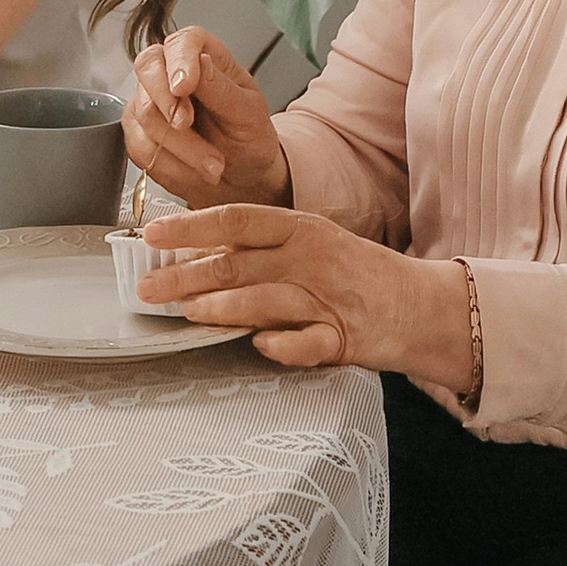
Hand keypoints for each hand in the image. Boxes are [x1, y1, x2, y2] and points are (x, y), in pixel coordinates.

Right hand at [124, 25, 290, 208]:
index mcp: (205, 55)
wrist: (241, 175)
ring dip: (179, 146)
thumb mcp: (248, 113)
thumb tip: (200, 61)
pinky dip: (170, 166)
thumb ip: (221, 88)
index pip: (182, 42)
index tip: (184, 86)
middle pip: (148, 68)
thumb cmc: (248, 136)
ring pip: (144, 113)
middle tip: (187, 126)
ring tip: (212, 165)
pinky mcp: (139, 132)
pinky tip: (193, 172)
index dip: (179, 60)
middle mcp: (171, 71)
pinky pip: (139, 146)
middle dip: (167, 103)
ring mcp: (150, 100)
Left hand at [139, 199, 475, 381]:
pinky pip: (307, 343)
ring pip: (264, 301)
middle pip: (237, 264)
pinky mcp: (342, 338)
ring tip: (187, 313)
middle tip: (147, 289)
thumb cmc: (354, 273)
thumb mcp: (310, 244)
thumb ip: (261, 249)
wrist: (419, 305)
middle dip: (185, 277)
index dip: (190, 226)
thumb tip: (198, 254)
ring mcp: (326, 299)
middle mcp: (310, 258)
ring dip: (221, 307)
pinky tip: (258, 345)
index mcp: (299, 228)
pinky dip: (281, 345)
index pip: (235, 220)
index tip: (151, 235)